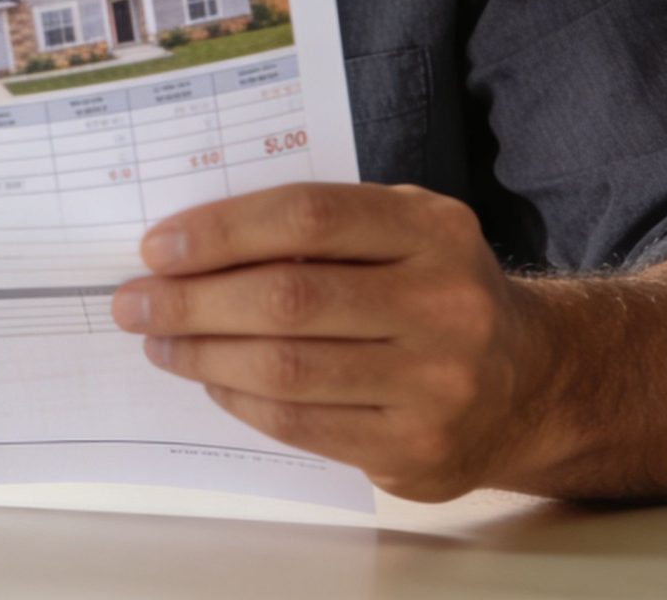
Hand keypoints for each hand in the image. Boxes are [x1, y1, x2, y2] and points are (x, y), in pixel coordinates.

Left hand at [111, 182, 553, 501]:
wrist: (533, 381)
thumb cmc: (432, 290)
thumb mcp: (400, 231)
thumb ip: (316, 226)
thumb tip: (186, 243)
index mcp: (434, 230)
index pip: (307, 217)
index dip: (220, 231)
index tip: (155, 247)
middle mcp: (446, 306)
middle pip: (287, 299)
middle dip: (191, 301)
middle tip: (134, 302)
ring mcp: (438, 384)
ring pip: (286, 370)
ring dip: (202, 355)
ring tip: (159, 343)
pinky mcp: (418, 449)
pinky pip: (302, 424)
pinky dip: (241, 400)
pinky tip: (212, 380)